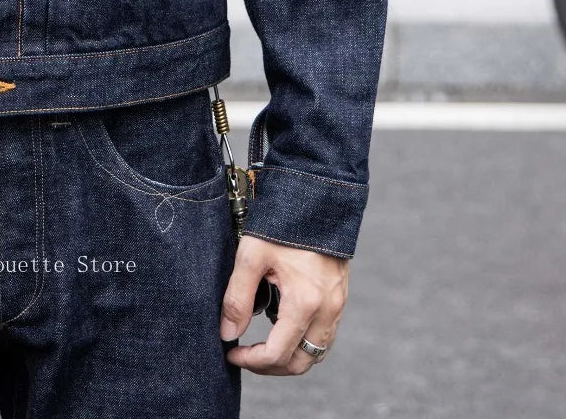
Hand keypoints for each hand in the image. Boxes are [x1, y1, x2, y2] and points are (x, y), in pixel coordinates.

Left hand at [220, 234, 347, 374]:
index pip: (277, 354)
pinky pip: (324, 335)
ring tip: (260, 343)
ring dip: (288, 356)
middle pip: (301, 363)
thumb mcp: (251, 256)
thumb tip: (226, 333)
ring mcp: (337, 306)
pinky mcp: (339, 298)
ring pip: (315, 352)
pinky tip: (281, 324)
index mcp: (305, 302)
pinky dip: (302, 340)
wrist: (316, 199)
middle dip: (270, 367)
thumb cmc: (281, 225)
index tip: (231, 352)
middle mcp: (327, 310)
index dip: (250, 361)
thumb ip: (237, 298)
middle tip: (245, 356)